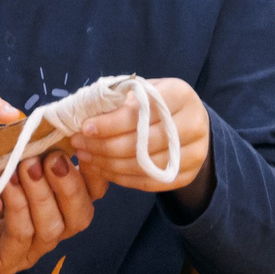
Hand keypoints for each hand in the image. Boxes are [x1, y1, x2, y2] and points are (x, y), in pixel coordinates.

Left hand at [0, 151, 104, 273]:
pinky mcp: (5, 261)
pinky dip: (19, 208)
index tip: (82, 147)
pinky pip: (22, 237)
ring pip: (54, 227)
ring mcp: (28, 249)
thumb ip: (28, 145)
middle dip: (70, 185)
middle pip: (81, 215)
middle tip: (51, 158)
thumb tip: (51, 123)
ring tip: (27, 167)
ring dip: (42, 194)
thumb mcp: (0, 154)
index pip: (90, 193)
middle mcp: (48, 228)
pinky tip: (7, 187)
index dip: (93, 173)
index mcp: (54, 203)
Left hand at [70, 78, 211, 206]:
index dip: (111, 122)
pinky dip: (121, 178)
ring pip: (144, 165)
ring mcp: (195, 152)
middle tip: (79, 144)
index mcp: (180, 94)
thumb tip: (85, 116)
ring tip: (86, 156)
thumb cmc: (158, 103)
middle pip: (142, 142)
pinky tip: (102, 169)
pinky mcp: (188, 174)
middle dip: (104, 145)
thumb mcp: (143, 91)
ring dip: (108, 163)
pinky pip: (149, 182)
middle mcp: (194, 123)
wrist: (190, 122)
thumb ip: (120, 100)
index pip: (141, 111)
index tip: (85, 127)